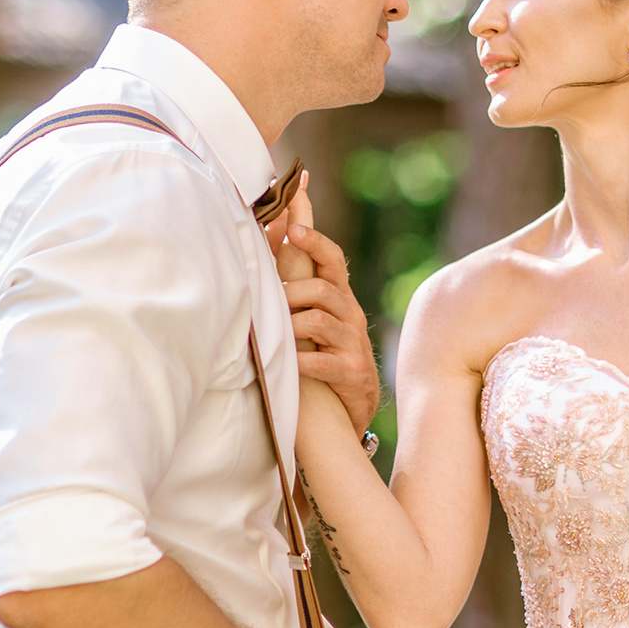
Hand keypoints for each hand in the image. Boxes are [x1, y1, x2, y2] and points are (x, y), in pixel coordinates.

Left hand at [278, 177, 380, 433]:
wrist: (354, 403)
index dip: (313, 239)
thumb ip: (296, 277)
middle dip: (293, 290)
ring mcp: (352, 343)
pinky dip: (300, 361)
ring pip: (319, 320)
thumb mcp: (313, 312)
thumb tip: (274, 229)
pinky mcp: (351, 372)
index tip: (295, 224)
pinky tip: (287, 365)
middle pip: (324, 286)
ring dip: (293, 324)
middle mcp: (349, 314)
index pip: (331, 257)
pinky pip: (321, 361)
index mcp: (338, 295)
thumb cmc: (323, 349)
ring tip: (277, 334)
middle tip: (274, 300)